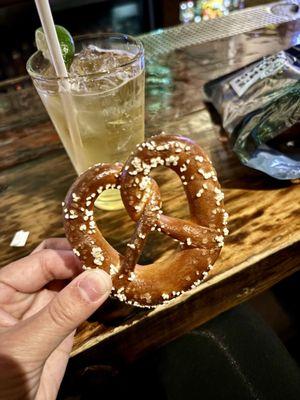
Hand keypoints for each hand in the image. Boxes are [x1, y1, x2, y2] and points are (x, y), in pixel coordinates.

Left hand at [0, 238, 111, 399]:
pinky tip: (109, 292)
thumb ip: (61, 314)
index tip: (99, 262)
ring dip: (91, 276)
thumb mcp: (24, 348)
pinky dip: (95, 295)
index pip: (42, 260)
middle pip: (56, 262)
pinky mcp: (60, 327)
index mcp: (1, 290)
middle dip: (80, 260)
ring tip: (114, 273)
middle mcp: (21, 294)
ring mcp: (42, 310)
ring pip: (70, 280)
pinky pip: (80, 303)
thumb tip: (98, 280)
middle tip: (107, 262)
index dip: (71, 258)